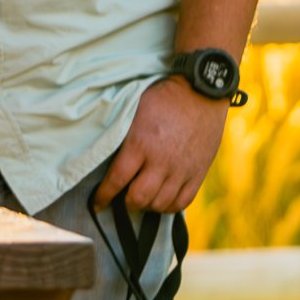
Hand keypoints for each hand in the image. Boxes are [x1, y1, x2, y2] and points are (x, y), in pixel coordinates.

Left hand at [92, 76, 227, 212]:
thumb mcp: (134, 111)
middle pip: (139, 198)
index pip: (116, 179)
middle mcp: (161, 161)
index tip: (97, 204)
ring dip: (147, 206)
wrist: (201, 93)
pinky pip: (182, 202)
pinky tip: (162, 200)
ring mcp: (182, 169)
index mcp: (140, 144)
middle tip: (122, 199)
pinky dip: (169, 207)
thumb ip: (122, 137)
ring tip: (142, 198)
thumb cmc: (163, 98)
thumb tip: (105, 156)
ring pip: (160, 204)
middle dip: (126, 203)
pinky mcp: (199, 172)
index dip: (104, 196)